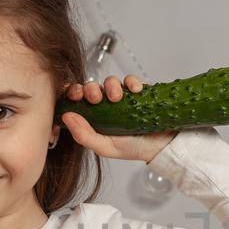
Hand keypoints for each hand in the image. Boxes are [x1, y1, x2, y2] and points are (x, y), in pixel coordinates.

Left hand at [58, 75, 174, 163]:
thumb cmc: (133, 148)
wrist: (162, 147)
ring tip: (117, 98)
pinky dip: (131, 82)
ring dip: (111, 85)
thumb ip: (84, 135)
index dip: (73, 92)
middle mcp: (106, 105)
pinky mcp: (139, 92)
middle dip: (91, 89)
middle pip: (92, 87)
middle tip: (96, 99)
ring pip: (110, 81)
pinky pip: (131, 80)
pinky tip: (135, 91)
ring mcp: (123, 97)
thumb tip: (66, 116)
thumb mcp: (105, 147)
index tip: (76, 95)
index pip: (77, 99)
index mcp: (94, 117)